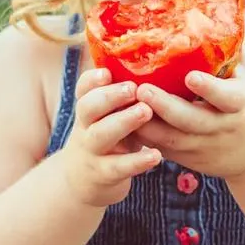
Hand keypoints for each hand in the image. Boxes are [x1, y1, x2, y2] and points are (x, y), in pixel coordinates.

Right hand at [61, 68, 160, 207]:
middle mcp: (86, 126)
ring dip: (123, 121)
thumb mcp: (109, 115)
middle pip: (88, 107)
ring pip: (101, 134)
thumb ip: (125, 95)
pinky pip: (118, 167)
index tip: (108, 72)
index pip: (84, 88)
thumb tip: (162, 63)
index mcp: (89, 107)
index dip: (92, 79)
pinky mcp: (103, 174)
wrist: (81, 181)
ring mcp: (92, 150)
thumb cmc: (108, 136)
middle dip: (110, 96)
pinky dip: (137, 161)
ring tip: (146, 111)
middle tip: (134, 88)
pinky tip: (156, 155)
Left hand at [133, 9, 244, 181]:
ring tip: (122, 104)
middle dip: (164, 106)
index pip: (225, 97)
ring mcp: (204, 147)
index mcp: (241, 103)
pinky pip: (162, 151)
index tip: (190, 76)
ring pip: (171, 140)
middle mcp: (222, 127)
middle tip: (141, 87)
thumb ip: (244, 43)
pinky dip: (143, 139)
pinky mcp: (190, 160)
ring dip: (145, 124)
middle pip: (190, 120)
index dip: (208, 89)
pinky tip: (124, 123)